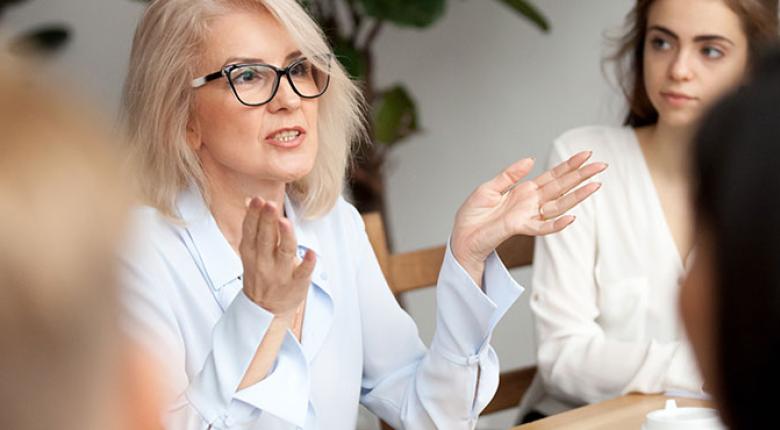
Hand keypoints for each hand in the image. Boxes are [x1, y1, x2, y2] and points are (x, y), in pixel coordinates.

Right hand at [239, 197, 315, 316]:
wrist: (265, 309)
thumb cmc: (261, 272)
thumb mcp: (251, 251)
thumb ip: (253, 226)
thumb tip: (250, 199)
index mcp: (251, 252)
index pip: (251, 231)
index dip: (254, 215)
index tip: (257, 200)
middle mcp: (264, 262)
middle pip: (265, 239)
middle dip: (267, 221)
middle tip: (270, 204)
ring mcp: (280, 274)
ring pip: (284, 253)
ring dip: (285, 237)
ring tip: (285, 222)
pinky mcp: (296, 284)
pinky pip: (302, 273)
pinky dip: (307, 264)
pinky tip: (312, 253)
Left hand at [451, 151, 606, 283]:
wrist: (462, 236)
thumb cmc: (473, 215)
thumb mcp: (489, 188)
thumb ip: (509, 175)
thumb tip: (530, 159)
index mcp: (524, 191)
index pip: (552, 176)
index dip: (569, 165)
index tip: (586, 154)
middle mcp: (531, 203)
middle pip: (561, 187)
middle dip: (581, 176)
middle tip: (601, 165)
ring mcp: (528, 216)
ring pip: (559, 205)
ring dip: (577, 196)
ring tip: (596, 185)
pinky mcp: (520, 228)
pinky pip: (542, 227)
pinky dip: (556, 224)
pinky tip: (571, 217)